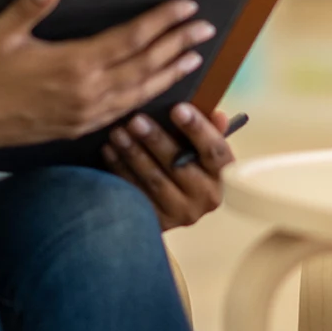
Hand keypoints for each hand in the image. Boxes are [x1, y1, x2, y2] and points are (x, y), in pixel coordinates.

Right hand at [0, 0, 215, 151]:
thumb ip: (28, 7)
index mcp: (73, 65)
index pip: (131, 39)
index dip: (162, 21)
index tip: (187, 6)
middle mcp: (87, 93)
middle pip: (146, 65)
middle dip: (179, 43)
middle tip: (207, 27)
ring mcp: (85, 114)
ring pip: (141, 91)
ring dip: (171, 72)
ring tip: (195, 57)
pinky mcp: (79, 128)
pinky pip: (125, 111)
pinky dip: (148, 96)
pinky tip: (159, 88)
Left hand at [102, 103, 234, 229]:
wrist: (171, 203)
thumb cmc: (188, 161)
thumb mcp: (200, 146)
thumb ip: (209, 129)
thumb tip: (217, 115)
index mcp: (222, 174)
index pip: (214, 151)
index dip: (197, 129)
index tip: (177, 108)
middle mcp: (206, 197)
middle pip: (180, 165)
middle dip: (156, 140)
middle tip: (135, 120)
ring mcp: (181, 212)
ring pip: (155, 180)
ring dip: (134, 154)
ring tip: (117, 133)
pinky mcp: (158, 222)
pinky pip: (136, 193)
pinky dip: (121, 170)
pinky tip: (109, 151)